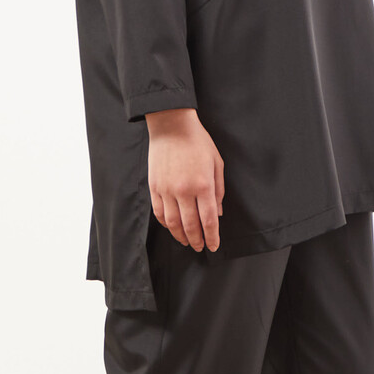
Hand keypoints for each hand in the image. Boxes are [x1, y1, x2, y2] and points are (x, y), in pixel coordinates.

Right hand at [144, 108, 223, 250]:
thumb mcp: (217, 163)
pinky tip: (172, 227)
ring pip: (172, 223)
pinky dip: (165, 224)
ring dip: (180, 236)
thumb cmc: (198, 142)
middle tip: (200, 247)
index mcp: (203, 185)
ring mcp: (167, 190)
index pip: (208, 221)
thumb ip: (219, 191)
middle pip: (190, 226)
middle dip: (196, 240)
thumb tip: (218, 214)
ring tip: (186, 242)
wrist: (171, 126)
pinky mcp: (154, 186)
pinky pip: (159, 212)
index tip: (213, 246)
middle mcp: (184, 191)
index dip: (212, 237)